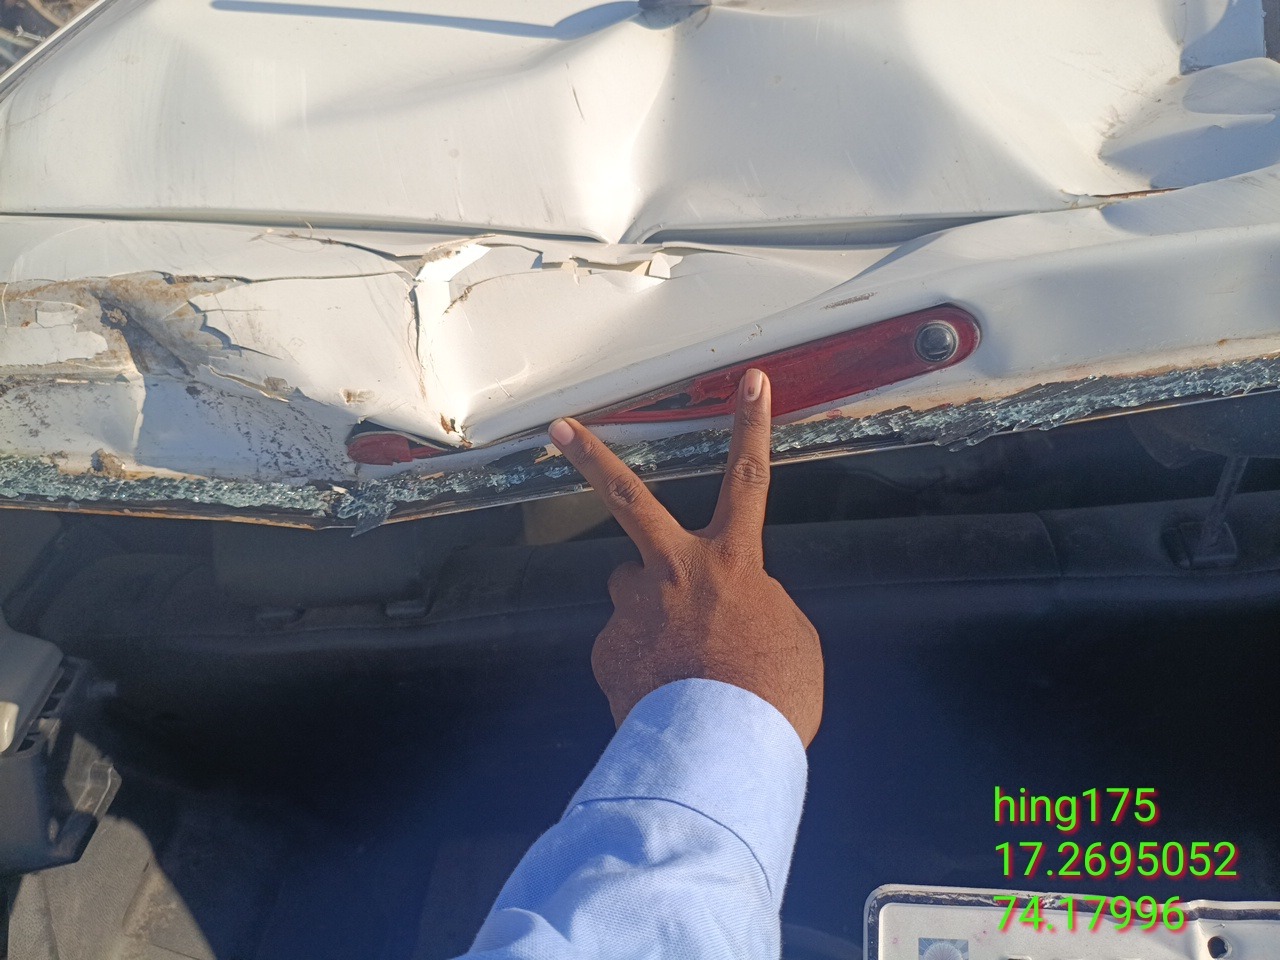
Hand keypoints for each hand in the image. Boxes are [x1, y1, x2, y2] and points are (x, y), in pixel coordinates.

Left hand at [548, 369, 823, 747]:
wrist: (719, 754)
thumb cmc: (771, 696)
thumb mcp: (793, 636)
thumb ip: (761, 601)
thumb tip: (733, 601)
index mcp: (732, 561)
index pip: (749, 479)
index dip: (753, 426)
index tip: (753, 381)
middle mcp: (674, 570)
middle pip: (628, 498)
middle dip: (592, 457)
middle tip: (558, 427)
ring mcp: (633, 608)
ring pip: (632, 590)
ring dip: (648, 608)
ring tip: (676, 658)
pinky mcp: (606, 649)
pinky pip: (625, 645)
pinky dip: (642, 662)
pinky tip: (663, 692)